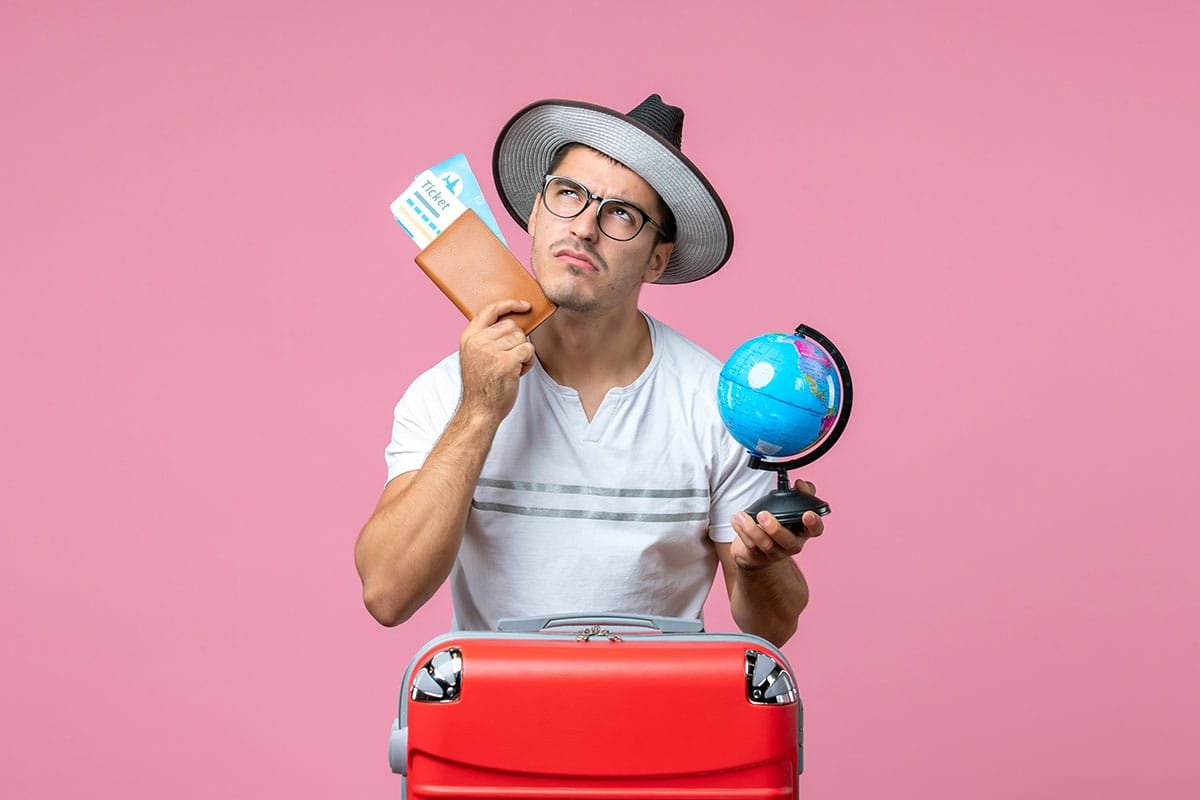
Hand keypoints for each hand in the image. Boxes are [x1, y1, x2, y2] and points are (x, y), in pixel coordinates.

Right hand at [458, 299, 535, 422]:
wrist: (479, 410)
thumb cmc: (482, 384)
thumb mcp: (475, 355)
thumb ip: (486, 338)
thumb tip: (512, 323)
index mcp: (469, 337)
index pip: (490, 310)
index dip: (510, 304)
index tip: (525, 305)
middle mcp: (478, 341)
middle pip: (512, 325)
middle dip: (517, 341)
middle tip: (509, 359)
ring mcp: (491, 351)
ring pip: (522, 338)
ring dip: (523, 353)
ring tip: (512, 368)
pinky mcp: (506, 361)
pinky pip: (528, 350)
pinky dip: (528, 362)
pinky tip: (518, 372)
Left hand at [730, 479, 824, 570]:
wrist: (760, 550)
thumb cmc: (778, 524)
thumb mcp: (790, 509)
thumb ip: (801, 494)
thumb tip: (803, 484)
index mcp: (803, 531)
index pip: (815, 530)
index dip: (814, 523)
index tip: (807, 514)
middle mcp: (792, 544)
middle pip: (788, 541)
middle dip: (775, 528)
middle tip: (763, 514)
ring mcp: (776, 553)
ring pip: (766, 544)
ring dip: (752, 529)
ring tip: (743, 516)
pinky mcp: (758, 556)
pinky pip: (750, 545)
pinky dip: (742, 531)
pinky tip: (736, 519)